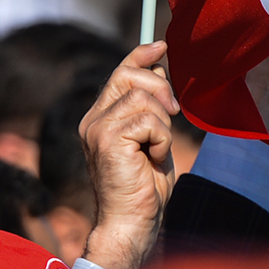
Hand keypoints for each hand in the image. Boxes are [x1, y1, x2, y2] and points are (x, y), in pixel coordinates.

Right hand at [79, 42, 179, 268]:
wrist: (132, 222)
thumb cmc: (145, 187)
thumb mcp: (152, 139)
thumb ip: (151, 108)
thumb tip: (159, 69)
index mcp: (101, 118)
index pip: (119, 73)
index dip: (140, 56)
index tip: (162, 45)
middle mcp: (93, 120)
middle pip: (131, 76)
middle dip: (161, 88)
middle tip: (174, 113)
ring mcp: (97, 129)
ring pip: (144, 99)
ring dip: (163, 125)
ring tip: (156, 150)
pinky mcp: (107, 140)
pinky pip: (149, 121)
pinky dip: (161, 140)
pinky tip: (153, 159)